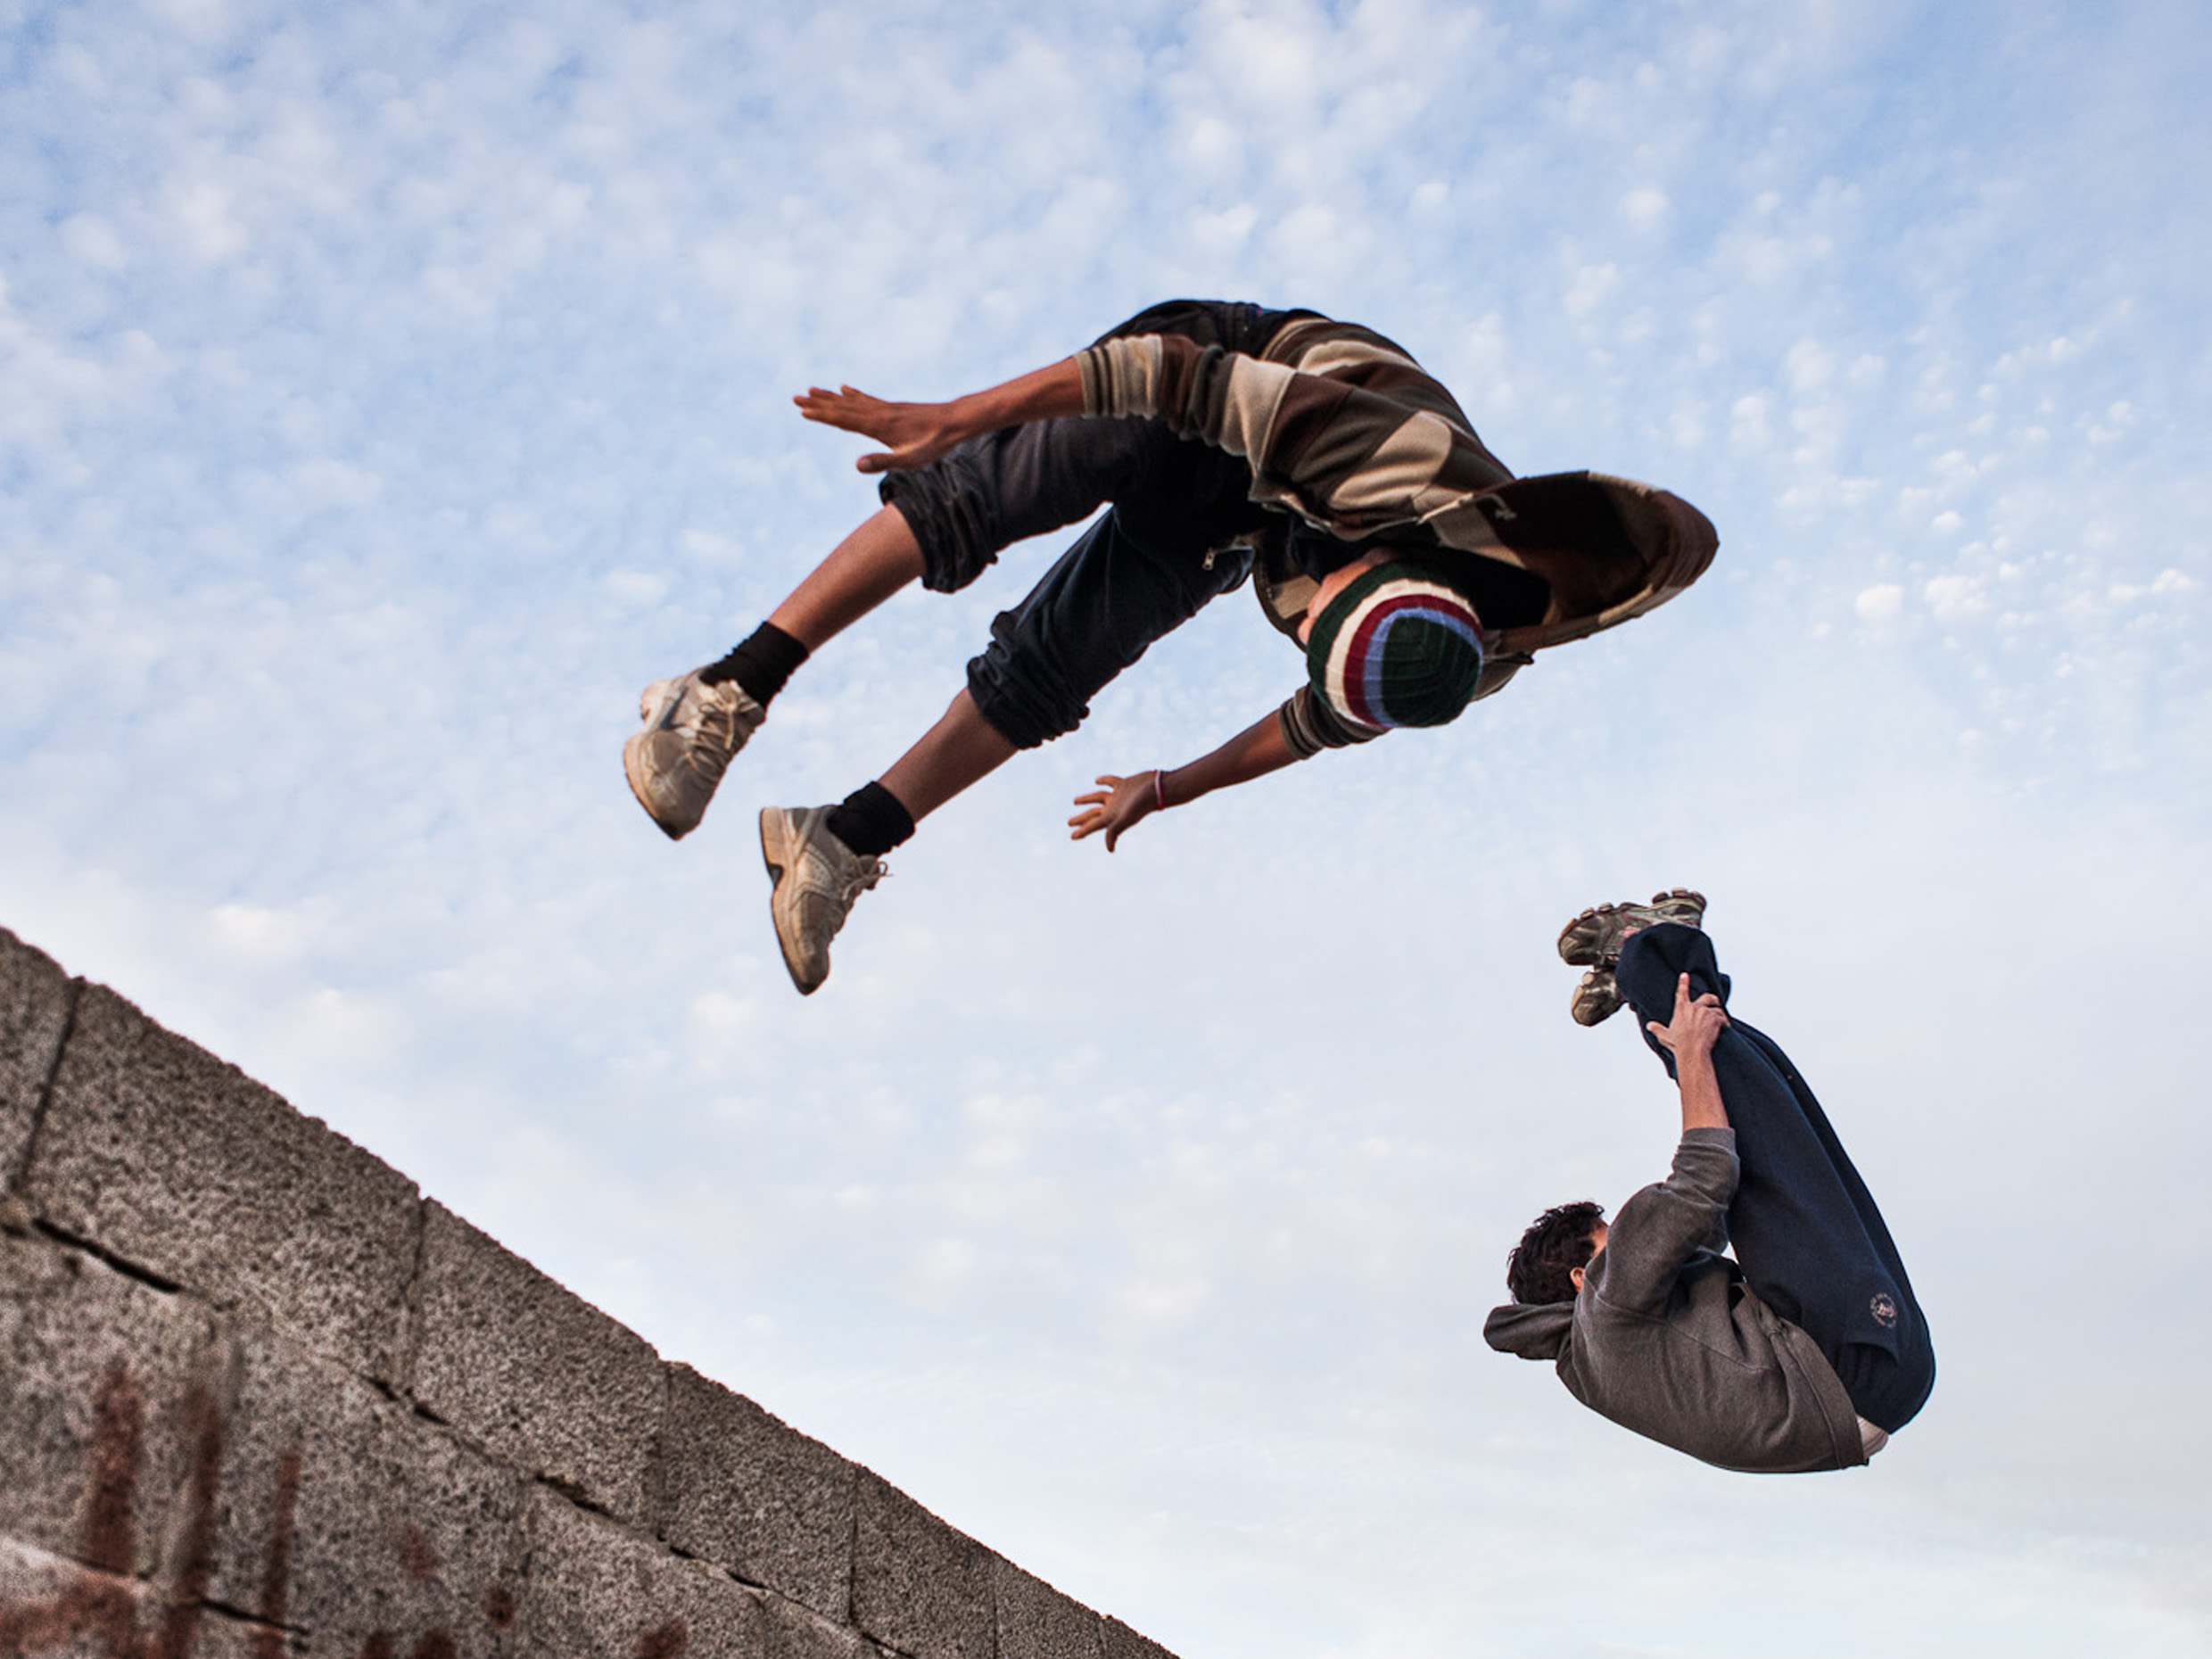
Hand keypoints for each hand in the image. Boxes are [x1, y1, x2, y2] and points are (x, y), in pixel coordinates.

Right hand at [793, 385, 969, 472]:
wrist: (955, 422)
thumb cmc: (934, 444)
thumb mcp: (909, 460)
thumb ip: (882, 462)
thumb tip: (856, 465)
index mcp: (878, 426)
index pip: (843, 420)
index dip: (822, 416)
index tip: (802, 411)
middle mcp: (878, 413)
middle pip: (842, 407)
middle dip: (818, 404)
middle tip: (796, 398)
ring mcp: (885, 408)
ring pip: (851, 401)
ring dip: (830, 397)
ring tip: (812, 390)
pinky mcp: (893, 408)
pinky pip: (867, 399)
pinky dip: (852, 394)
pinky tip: (844, 389)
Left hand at [1068, 773, 1158, 851]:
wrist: (1159, 789)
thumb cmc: (1143, 804)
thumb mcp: (1126, 818)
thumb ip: (1115, 831)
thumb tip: (1109, 849)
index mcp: (1112, 816)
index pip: (1093, 825)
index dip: (1082, 831)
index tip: (1072, 837)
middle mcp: (1114, 807)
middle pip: (1093, 814)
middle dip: (1081, 819)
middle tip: (1069, 823)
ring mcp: (1119, 796)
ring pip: (1098, 798)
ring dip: (1087, 800)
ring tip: (1075, 801)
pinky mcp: (1125, 784)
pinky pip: (1110, 782)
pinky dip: (1104, 781)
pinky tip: (1097, 781)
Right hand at [1647, 972, 1728, 1060]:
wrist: (1691, 1050)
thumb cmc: (1678, 1044)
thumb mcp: (1664, 1036)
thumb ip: (1657, 1029)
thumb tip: (1649, 1025)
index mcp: (1681, 1009)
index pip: (1681, 992)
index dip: (1683, 982)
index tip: (1685, 974)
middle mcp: (1694, 1007)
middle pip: (1706, 997)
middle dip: (1712, 998)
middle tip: (1715, 1001)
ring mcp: (1705, 1012)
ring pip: (1717, 1009)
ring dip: (1719, 1014)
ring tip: (1721, 1020)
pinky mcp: (1715, 1019)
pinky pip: (1723, 1018)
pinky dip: (1725, 1022)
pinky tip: (1726, 1026)